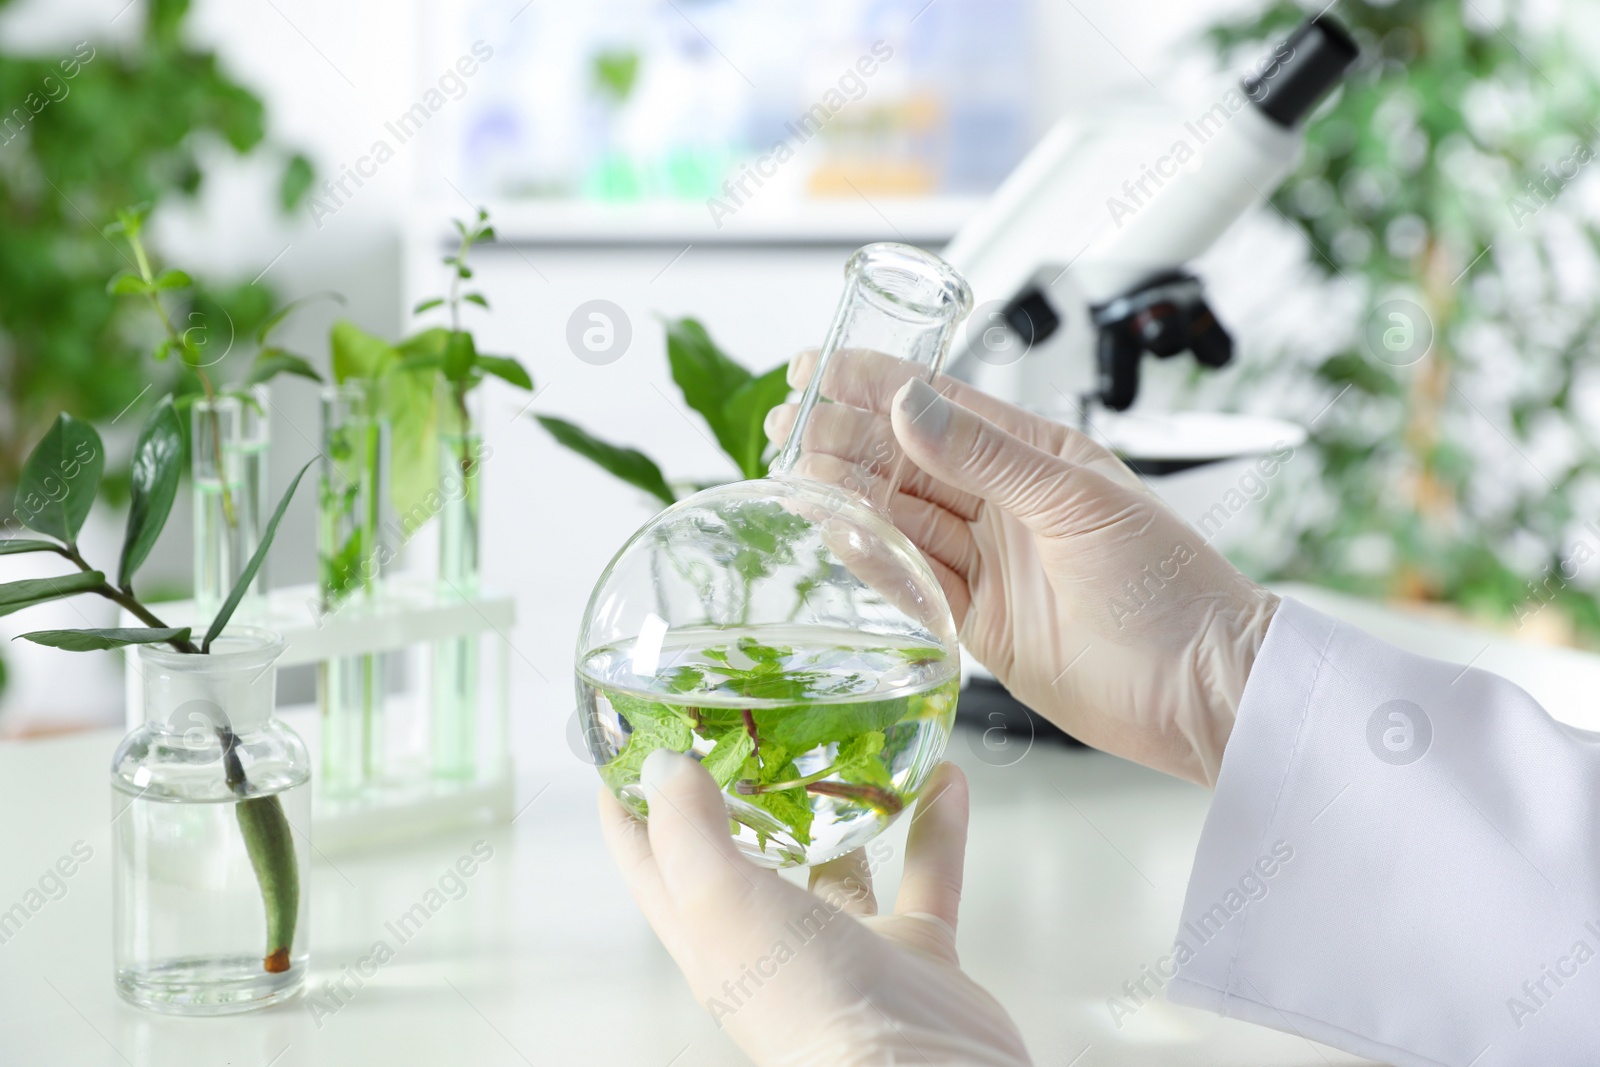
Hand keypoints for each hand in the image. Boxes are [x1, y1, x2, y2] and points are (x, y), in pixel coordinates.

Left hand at [599, 751, 1031, 1066]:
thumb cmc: (804, 1007)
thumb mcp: (719, 903)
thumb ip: (688, 832)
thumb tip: (663, 769)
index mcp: (709, 939)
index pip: (654, 863)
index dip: (635, 807)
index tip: (630, 745)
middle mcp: (773, 946)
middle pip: (747, 858)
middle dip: (744, 796)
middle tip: (749, 727)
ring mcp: (846, 951)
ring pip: (840, 863)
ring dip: (845, 808)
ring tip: (850, 747)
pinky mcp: (915, 956)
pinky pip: (927, 876)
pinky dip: (937, 828)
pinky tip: (945, 780)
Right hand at [765, 350, 1277, 784]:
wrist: (1200, 691)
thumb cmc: (1168, 588)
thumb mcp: (1074, 502)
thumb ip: (985, 456)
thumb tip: (910, 405)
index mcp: (1040, 456)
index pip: (942, 406)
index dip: (877, 384)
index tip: (818, 368)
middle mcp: (1009, 505)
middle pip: (910, 462)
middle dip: (847, 439)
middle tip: (788, 427)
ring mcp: (991, 564)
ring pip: (902, 520)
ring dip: (850, 496)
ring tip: (796, 475)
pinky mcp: (978, 622)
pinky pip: (912, 581)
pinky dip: (873, 560)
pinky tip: (836, 535)